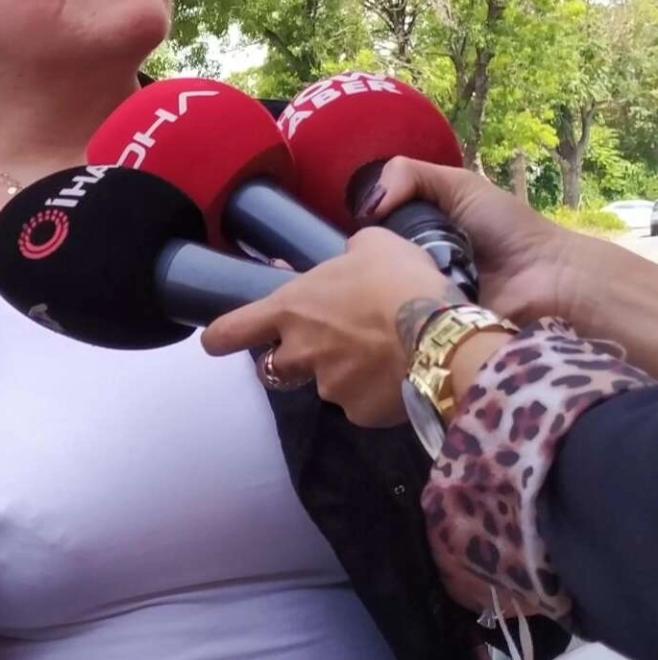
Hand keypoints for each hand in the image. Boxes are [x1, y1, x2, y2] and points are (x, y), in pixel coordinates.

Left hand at [202, 228, 463, 426]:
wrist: (444, 337)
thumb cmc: (401, 281)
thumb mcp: (373, 246)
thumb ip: (350, 253)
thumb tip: (349, 258)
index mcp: (291, 309)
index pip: (231, 330)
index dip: (220, 337)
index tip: (215, 341)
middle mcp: (300, 352)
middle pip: (274, 367)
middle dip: (293, 360)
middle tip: (326, 346)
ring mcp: (328, 387)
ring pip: (324, 385)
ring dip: (342, 374)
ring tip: (380, 357)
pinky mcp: (359, 414)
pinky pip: (360, 405)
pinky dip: (374, 394)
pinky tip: (400, 376)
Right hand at [360, 157, 579, 325]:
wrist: (550, 279)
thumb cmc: (508, 229)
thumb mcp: (460, 186)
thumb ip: (409, 175)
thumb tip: (366, 206)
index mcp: (414, 236)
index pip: (368, 235)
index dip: (359, 230)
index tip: (351, 231)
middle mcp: (411, 269)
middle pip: (367, 265)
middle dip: (363, 261)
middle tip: (355, 264)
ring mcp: (420, 301)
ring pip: (378, 295)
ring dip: (377, 288)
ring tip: (367, 288)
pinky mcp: (429, 329)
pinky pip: (400, 322)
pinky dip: (396, 313)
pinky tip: (385, 309)